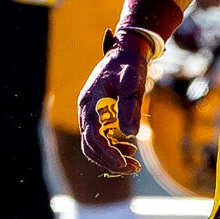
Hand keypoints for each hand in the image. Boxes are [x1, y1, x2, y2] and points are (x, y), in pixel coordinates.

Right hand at [77, 28, 156, 175]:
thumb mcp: (132, 82)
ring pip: (93, 144)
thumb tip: (130, 134)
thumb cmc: (129, 65)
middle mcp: (86, 110)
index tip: (126, 163)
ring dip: (111, 157)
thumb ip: (130, 106)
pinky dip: (112, 148)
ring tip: (134, 163)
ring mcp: (90, 113)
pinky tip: (129, 149)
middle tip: (133, 168)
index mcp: (90, 102)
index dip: (108, 153)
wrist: (125, 50)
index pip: (93, 136)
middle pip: (89, 145)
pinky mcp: (97, 114)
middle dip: (110, 160)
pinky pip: (99, 138)